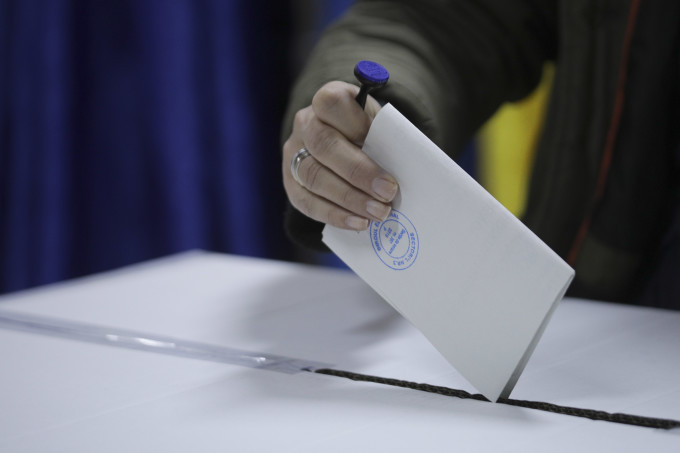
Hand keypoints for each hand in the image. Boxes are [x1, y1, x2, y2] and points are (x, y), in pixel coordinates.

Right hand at [282, 81, 398, 230]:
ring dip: (350, 199)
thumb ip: (385, 137)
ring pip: (314, 176)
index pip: (331, 103)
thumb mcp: (378, 123)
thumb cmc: (368, 132)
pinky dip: (335, 215)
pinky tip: (359, 223)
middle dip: (358, 172)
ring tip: (378, 213)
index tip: (381, 144)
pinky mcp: (290, 183)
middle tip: (388, 192)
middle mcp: (305, 124)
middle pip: (324, 145)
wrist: (345, 143)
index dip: (355, 124)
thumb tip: (404, 167)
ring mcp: (293, 154)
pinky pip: (307, 202)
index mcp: (327, 100)